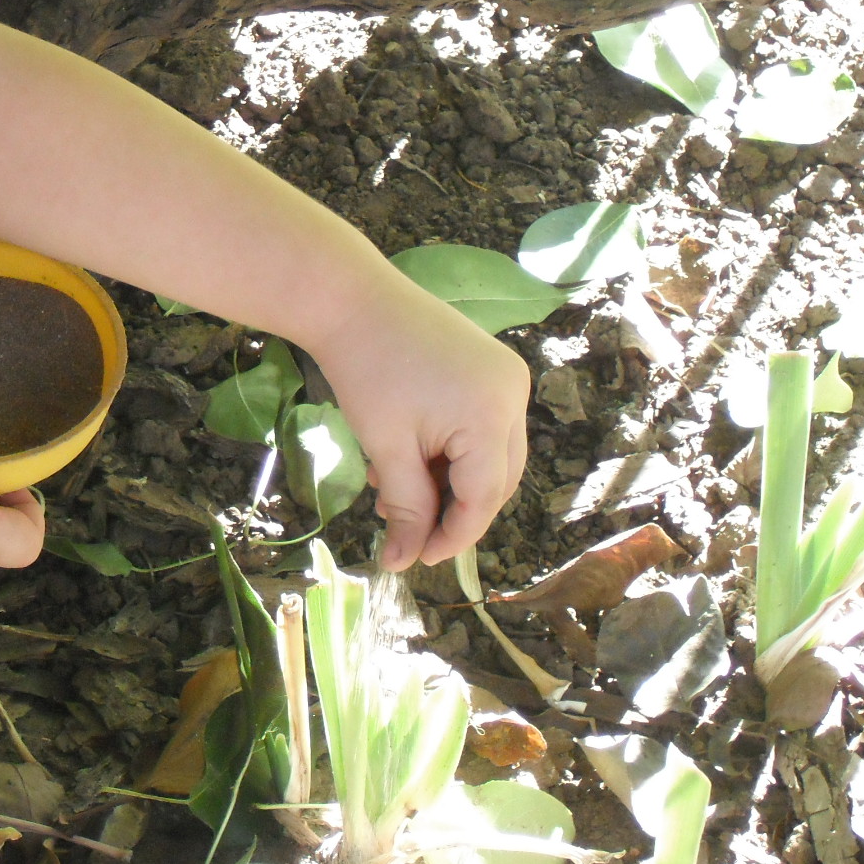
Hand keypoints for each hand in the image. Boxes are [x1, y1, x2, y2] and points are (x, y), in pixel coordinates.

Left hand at [312, 276, 529, 570]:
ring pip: (490, 456)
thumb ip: (406, 508)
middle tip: (406, 530)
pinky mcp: (491, 367)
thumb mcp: (386, 448)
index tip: (418, 559)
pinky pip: (482, 427)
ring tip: (392, 493)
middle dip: (452, 511)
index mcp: (492, 416)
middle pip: (495, 479)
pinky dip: (450, 451)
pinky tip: (408, 459)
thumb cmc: (364, 371)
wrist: (351, 299)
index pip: (485, 498)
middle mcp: (512, 396)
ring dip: (447, 482)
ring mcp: (506, 378)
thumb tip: (404, 564)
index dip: (453, 536)